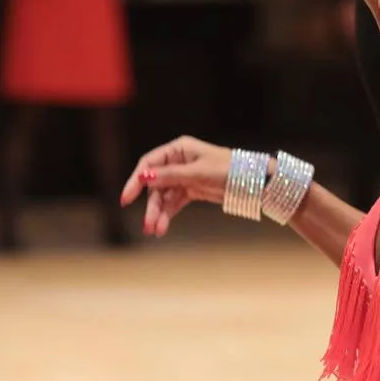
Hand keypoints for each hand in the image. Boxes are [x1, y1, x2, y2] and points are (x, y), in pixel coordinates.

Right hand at [119, 135, 233, 236]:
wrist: (253, 182)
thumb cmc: (228, 169)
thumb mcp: (198, 172)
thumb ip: (170, 175)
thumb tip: (145, 177)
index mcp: (178, 149)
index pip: (149, 163)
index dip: (136, 181)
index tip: (126, 198)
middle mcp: (178, 162)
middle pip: (155, 184)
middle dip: (151, 205)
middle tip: (147, 224)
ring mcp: (184, 177)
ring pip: (164, 197)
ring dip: (159, 213)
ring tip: (155, 230)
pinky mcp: (191, 190)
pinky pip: (174, 203)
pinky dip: (168, 214)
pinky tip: (162, 227)